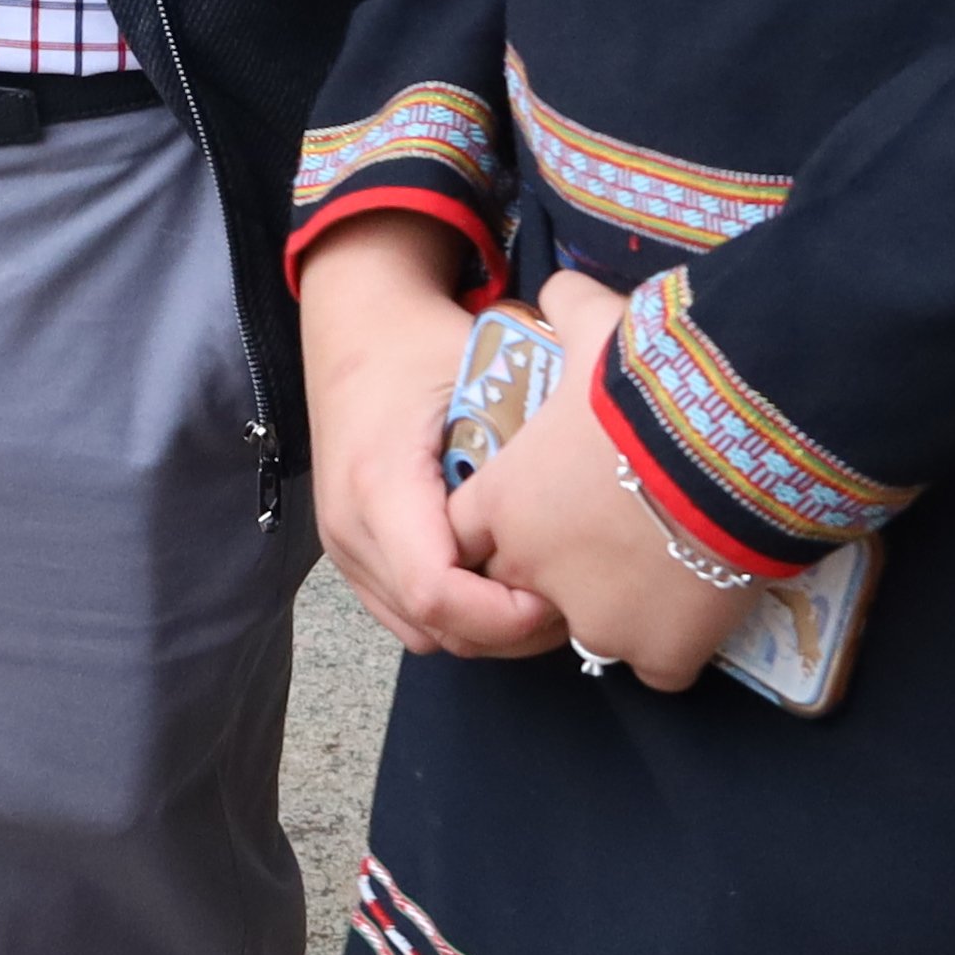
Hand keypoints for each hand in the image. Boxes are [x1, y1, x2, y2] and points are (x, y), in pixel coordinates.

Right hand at [296, 213, 561, 660]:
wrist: (354, 322)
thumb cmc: (422, 340)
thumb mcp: (489, 372)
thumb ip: (536, 433)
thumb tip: (612, 482)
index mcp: (380, 481)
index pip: (438, 592)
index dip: (507, 613)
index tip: (560, 587)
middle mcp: (349, 526)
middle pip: (436, 628)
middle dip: (510, 630)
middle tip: (570, 595)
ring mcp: (342, 545)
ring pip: (422, 633)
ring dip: (486, 629)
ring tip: (539, 591)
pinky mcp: (349, 552)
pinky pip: (405, 616)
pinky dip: (457, 616)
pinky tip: (500, 579)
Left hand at [454, 271, 766, 688]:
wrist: (734, 441)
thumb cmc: (654, 382)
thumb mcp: (596, 326)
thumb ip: (564, 308)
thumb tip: (562, 285)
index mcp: (504, 502)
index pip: (471, 534)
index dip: (511, 522)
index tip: (548, 508)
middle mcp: (536, 572)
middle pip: (525, 590)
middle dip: (558, 572)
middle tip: (614, 536)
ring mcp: (598, 620)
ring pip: (592, 629)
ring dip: (620, 607)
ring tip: (666, 564)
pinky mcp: (659, 653)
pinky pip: (658, 665)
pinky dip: (678, 644)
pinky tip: (702, 606)